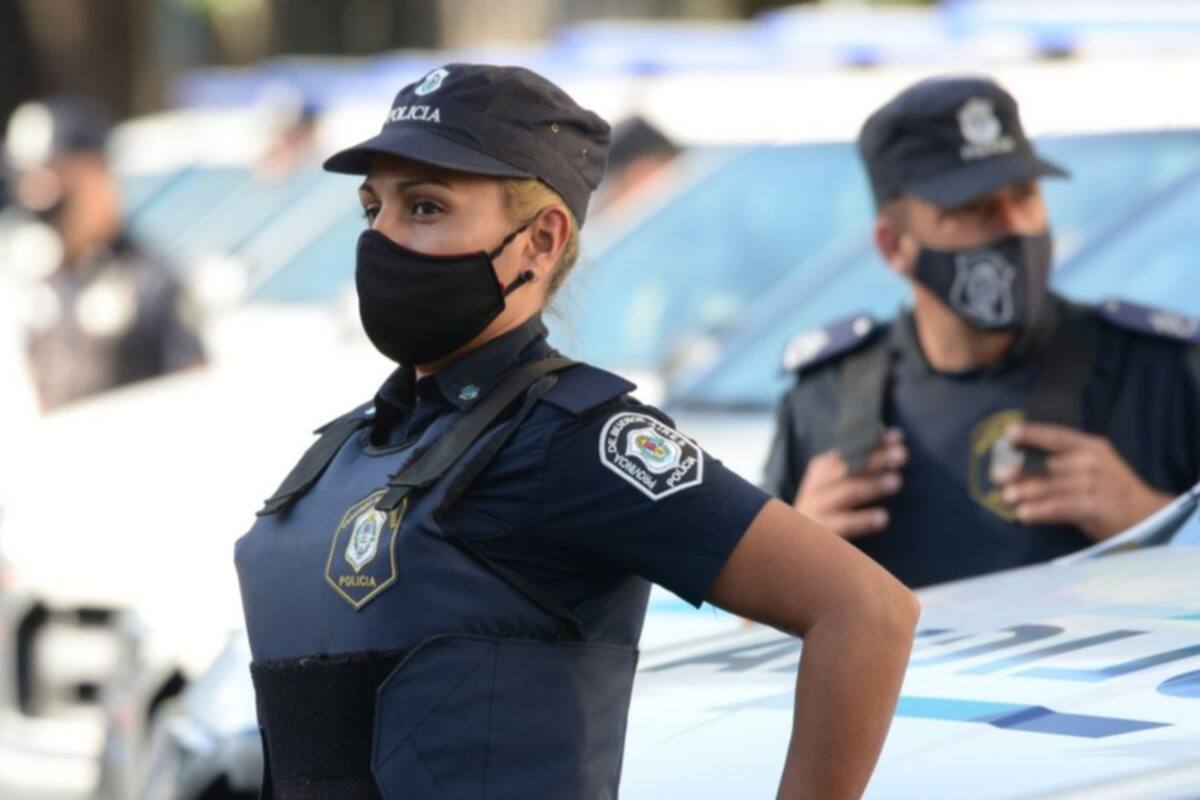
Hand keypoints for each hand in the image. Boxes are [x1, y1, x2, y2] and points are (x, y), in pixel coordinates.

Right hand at [793, 428, 906, 538]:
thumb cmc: (828, 514)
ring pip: (846, 493)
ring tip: (896, 481)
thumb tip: (893, 445)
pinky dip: (863, 520)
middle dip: (875, 459)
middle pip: (848, 468)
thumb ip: (858, 469)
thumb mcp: (837, 488)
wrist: (797, 547)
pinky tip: (884, 518)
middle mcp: (816, 487)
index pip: (848, 450)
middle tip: (902, 455)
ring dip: (872, 485)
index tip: (897, 436)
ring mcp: (815, 510)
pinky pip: (843, 524)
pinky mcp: (820, 534)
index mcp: (821, 471)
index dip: (872, 442)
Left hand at [995, 422, 1172, 540]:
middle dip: (1023, 470)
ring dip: (1028, 492)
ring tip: (1006, 497)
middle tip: (997, 476)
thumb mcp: (1088, 471)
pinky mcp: (1099, 506)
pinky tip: (1025, 515)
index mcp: (1091, 447)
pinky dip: (1042, 510)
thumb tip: (1014, 470)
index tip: (1007, 433)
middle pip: (1051, 464)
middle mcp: (1095, 462)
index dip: (1032, 433)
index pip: (1058, 436)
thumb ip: (1057, 467)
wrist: (1146, 516)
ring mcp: (1099, 484)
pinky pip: (1063, 507)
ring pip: (1055, 486)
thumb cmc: (1108, 491)